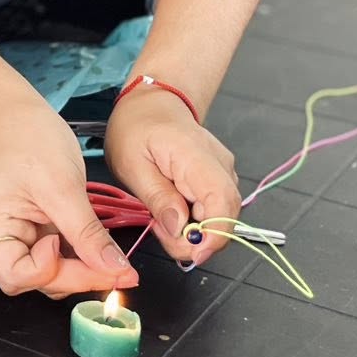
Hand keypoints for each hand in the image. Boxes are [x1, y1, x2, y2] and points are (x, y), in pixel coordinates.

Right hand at [0, 97, 137, 297]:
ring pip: (47, 272)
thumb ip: (86, 233)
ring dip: (80, 270)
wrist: (20, 113)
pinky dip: (78, 257)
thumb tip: (112, 267)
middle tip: (117, 270)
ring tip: (114, 262)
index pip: (16, 275)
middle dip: (74, 277)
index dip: (48, 270)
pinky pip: (54, 255)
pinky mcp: (31, 228)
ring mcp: (15, 232)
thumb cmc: (29, 138)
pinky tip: (102, 252)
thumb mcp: (63, 187)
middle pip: (33, 279)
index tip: (73, 247)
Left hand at [103, 87, 241, 266]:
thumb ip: (158, 197)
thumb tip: (179, 228)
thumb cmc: (137, 127)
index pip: (223, 203)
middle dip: (196, 239)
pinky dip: (192, 219)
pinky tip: (170, 209)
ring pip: (219, 217)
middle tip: (161, 231)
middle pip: (224, 217)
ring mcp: (222, 172)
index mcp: (196, 157)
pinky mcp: (218, 179)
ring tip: (160, 215)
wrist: (151, 104)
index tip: (193, 253)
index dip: (214, 235)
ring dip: (191, 230)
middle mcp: (219, 165)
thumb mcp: (132, 164)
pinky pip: (212, 209)